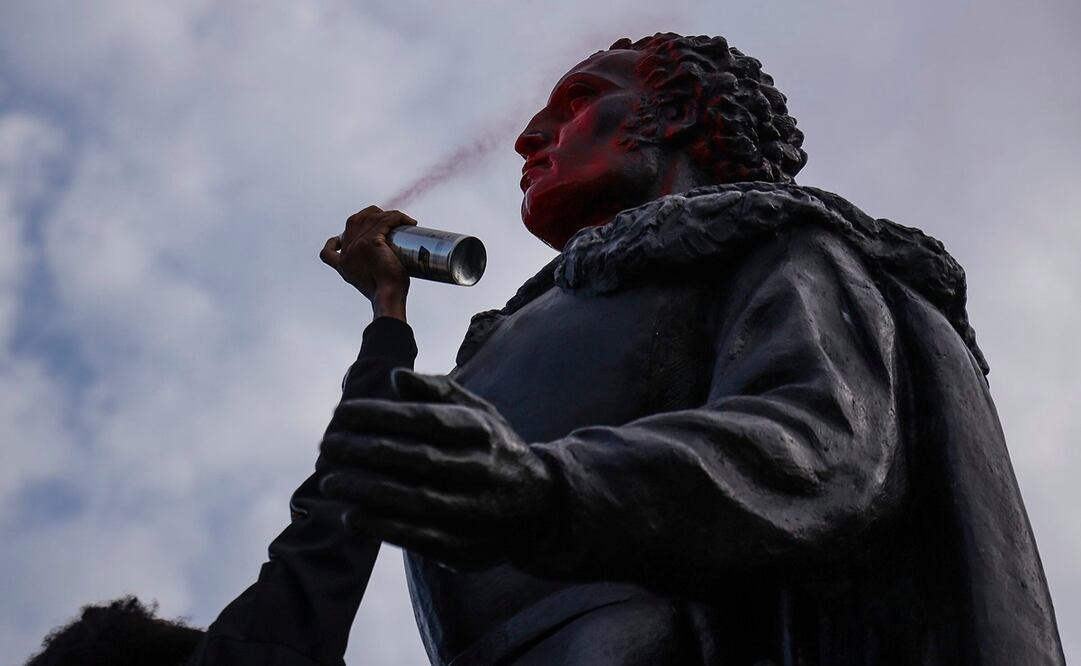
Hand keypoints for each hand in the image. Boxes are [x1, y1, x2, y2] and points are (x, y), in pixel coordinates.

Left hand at [319, 369, 556, 569]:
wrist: (539, 508)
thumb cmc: (494, 449)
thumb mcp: (478, 413)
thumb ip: (438, 392)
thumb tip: (395, 377)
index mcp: (480, 431)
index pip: (422, 420)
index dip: (378, 415)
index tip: (341, 413)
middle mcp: (478, 469)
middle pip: (413, 458)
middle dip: (362, 450)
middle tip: (326, 445)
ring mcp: (471, 510)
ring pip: (410, 499)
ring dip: (364, 490)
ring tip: (329, 482)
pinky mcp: (462, 546)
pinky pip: (416, 537)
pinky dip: (380, 527)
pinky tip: (351, 516)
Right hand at [320, 206, 416, 320]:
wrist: (388, 297)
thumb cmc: (386, 293)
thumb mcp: (369, 284)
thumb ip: (368, 274)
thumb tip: (384, 267)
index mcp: (343, 265)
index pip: (329, 251)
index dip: (336, 241)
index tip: (355, 238)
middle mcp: (347, 252)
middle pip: (354, 221)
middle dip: (371, 215)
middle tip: (389, 222)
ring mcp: (357, 245)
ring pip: (373, 218)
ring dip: (390, 215)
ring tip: (404, 221)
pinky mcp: (371, 242)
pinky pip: (386, 221)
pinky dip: (398, 218)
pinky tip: (408, 222)